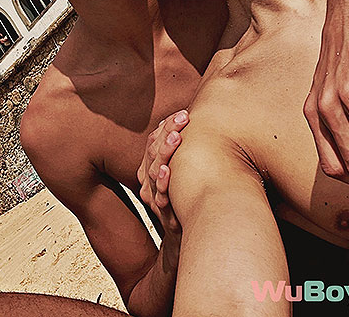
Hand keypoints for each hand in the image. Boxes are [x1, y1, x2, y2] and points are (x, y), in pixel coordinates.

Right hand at [137, 110, 188, 235]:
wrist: (191, 236)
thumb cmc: (190, 198)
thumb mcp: (187, 171)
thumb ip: (186, 150)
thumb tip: (197, 121)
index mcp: (154, 167)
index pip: (154, 140)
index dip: (167, 126)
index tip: (183, 113)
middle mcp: (151, 179)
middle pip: (153, 150)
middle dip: (168, 131)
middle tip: (183, 117)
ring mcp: (156, 195)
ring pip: (154, 169)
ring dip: (165, 151)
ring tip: (175, 136)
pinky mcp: (163, 212)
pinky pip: (159, 196)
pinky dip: (162, 182)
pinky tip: (167, 170)